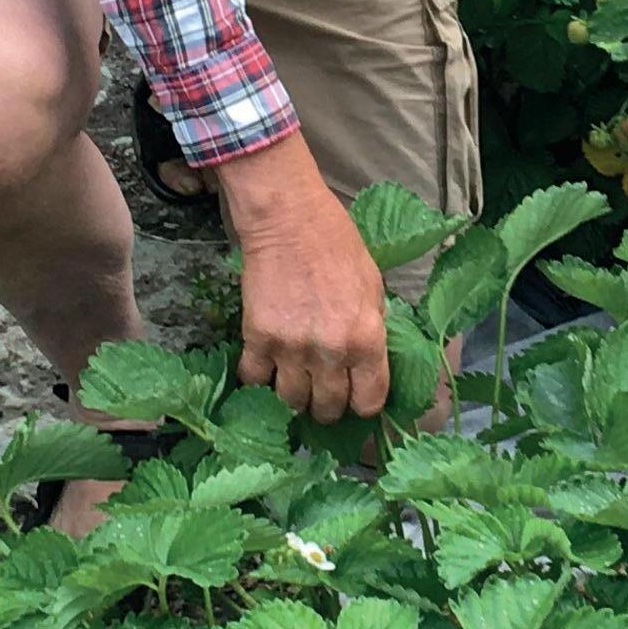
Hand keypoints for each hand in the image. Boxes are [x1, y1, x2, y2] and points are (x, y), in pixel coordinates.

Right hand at [214, 132, 389, 421]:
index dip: (363, 405)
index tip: (355, 398)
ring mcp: (291, 348)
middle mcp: (331, 352)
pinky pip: (254, 380)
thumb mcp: (373, 287)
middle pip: (327, 408)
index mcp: (366, 339)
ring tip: (295, 385)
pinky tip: (265, 370)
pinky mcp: (257, 338)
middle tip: (323, 395)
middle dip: (327, 407)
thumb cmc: (338, 245)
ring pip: (291, 402)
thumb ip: (371, 329)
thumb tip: (367, 363)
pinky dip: (259, 380)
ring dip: (294, 398)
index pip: (368, 401)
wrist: (289, 219)